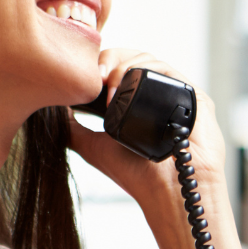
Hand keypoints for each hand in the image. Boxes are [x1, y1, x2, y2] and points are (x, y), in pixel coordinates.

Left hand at [67, 48, 224, 208]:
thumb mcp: (92, 147)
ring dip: (125, 63)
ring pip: (150, 59)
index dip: (101, 63)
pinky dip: (149, 69)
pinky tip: (131, 81)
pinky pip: (171, 71)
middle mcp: (157, 95)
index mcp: (137, 102)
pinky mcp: (194, 96)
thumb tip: (53, 108)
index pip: (118, 67)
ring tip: (110, 82)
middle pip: (132, 57)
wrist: (166, 191)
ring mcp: (176, 94)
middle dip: (111, 58)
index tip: (84, 73)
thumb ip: (72, 128)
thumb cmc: (136, 174)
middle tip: (97, 74)